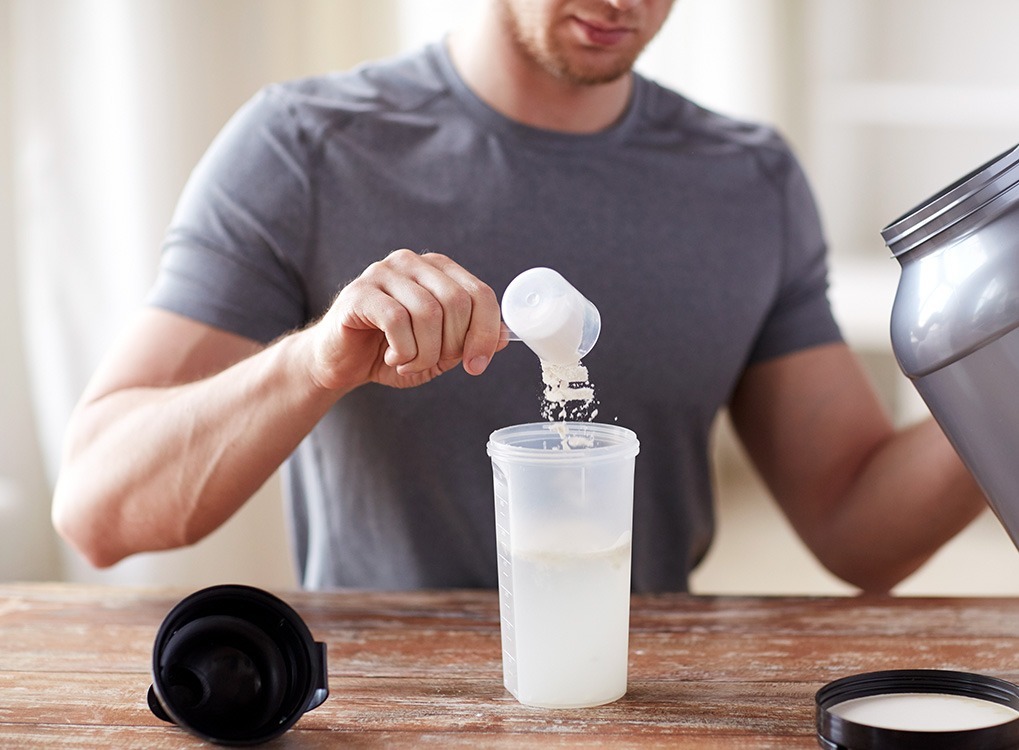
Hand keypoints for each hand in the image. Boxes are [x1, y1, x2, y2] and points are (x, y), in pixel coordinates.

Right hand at [308, 249, 504, 389]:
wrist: (340, 362)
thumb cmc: (391, 352)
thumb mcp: (440, 352)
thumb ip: (470, 341)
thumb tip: (506, 337)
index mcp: (438, 270)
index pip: (480, 294)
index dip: (486, 333)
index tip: (476, 364)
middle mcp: (412, 262)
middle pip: (458, 302)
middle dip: (454, 345)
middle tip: (434, 363)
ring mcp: (383, 273)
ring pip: (428, 313)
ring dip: (425, 352)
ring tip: (410, 363)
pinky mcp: (359, 293)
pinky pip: (397, 320)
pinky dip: (403, 350)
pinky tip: (393, 358)